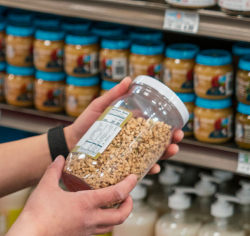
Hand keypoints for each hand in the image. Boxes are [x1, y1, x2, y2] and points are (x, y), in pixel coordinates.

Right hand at [9, 156, 137, 235]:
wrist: (31, 235)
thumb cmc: (37, 213)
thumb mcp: (45, 186)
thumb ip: (54, 170)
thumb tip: (60, 158)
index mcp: (86, 204)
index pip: (116, 195)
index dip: (128, 185)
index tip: (134, 177)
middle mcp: (90, 219)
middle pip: (121, 216)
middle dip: (129, 205)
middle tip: (128, 196)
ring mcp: (86, 231)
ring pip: (111, 226)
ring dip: (117, 215)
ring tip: (115, 205)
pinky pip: (98, 231)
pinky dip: (102, 222)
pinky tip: (94, 215)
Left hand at [63, 77, 183, 174]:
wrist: (70, 141)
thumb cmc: (86, 123)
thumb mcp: (100, 106)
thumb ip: (113, 95)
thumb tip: (128, 79)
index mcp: (132, 127)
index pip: (155, 128)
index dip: (169, 128)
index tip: (178, 126)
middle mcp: (133, 142)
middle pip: (158, 143)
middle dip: (172, 142)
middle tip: (178, 139)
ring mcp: (128, 155)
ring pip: (152, 156)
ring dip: (165, 155)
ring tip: (171, 151)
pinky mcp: (121, 166)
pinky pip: (137, 169)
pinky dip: (147, 169)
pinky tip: (153, 167)